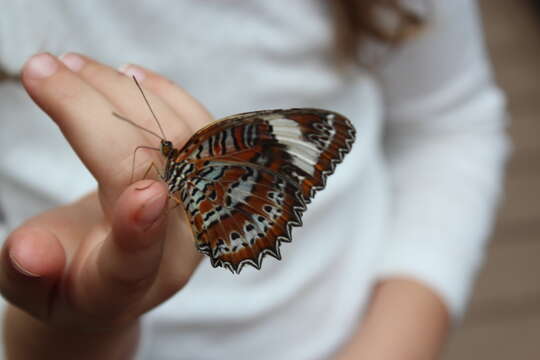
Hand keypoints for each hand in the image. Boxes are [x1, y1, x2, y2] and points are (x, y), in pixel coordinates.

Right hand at [1, 53, 211, 332]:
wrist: (106, 269)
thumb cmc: (61, 279)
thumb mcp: (29, 285)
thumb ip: (28, 272)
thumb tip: (28, 252)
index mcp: (123, 287)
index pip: (138, 261)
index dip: (142, 229)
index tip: (143, 192)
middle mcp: (174, 250)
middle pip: (156, 175)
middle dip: (97, 114)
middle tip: (43, 71)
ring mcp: (200, 212)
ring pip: (182, 141)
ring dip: (126, 94)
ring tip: (72, 65)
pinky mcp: (208, 182)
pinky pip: (201, 129)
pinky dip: (163, 96)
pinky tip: (129, 75)